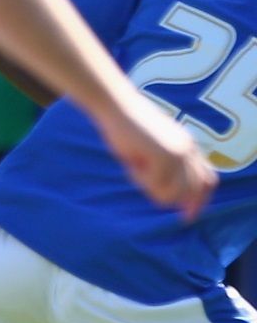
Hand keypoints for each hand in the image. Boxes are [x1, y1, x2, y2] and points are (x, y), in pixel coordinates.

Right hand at [92, 91, 216, 220]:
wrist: (117, 106)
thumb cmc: (125, 127)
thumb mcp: (149, 151)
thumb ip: (161, 167)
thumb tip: (162, 191)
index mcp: (188, 146)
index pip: (206, 179)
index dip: (200, 200)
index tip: (188, 216)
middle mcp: (189, 149)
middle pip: (194, 190)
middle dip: (176, 202)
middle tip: (160, 199)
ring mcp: (179, 152)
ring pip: (174, 192)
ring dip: (152, 189)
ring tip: (135, 171)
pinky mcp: (166, 155)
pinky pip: (156, 183)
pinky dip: (140, 180)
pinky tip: (130, 164)